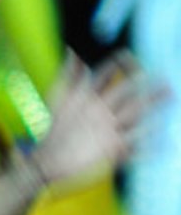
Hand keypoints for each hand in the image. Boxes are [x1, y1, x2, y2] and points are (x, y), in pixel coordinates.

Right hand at [29, 52, 164, 187]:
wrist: (46, 163)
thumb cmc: (53, 130)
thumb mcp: (57, 100)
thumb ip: (67, 74)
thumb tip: (72, 51)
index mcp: (87, 99)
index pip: (106, 72)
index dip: (121, 61)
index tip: (130, 56)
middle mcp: (99, 112)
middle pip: (128, 90)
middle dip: (146, 81)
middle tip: (163, 76)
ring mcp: (107, 131)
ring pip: (137, 114)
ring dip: (156, 105)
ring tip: (171, 96)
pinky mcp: (112, 151)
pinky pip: (136, 145)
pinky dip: (151, 145)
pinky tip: (165, 142)